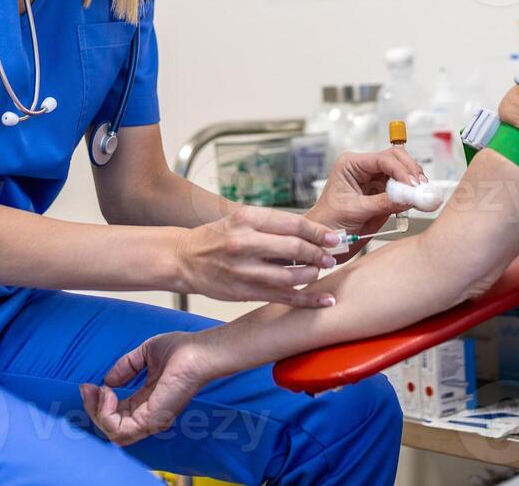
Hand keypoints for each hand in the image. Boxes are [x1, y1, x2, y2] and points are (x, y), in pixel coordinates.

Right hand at [80, 330, 217, 445]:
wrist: (197, 351)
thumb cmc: (181, 350)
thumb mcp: (144, 355)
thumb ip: (125, 367)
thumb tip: (107, 380)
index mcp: (147, 402)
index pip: (117, 414)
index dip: (98, 403)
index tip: (89, 385)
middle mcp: (149, 415)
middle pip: (111, 426)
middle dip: (92, 408)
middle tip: (88, 388)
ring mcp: (151, 420)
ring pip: (112, 433)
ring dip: (97, 412)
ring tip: (100, 391)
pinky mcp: (151, 420)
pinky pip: (119, 431)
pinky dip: (106, 413)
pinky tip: (109, 392)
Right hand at [176, 206, 341, 307]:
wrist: (184, 258)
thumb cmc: (216, 237)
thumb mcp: (241, 219)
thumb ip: (272, 224)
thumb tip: (312, 232)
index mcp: (247, 218)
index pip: (293, 223)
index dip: (319, 231)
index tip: (334, 237)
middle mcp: (245, 242)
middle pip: (295, 248)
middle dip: (319, 254)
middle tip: (331, 257)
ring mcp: (244, 269)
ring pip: (291, 276)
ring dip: (312, 275)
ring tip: (318, 272)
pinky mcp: (244, 292)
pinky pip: (282, 297)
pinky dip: (307, 300)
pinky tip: (324, 301)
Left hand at [309, 147, 424, 243]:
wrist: (327, 240)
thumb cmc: (329, 222)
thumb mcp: (355, 211)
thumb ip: (382, 203)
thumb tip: (406, 197)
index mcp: (350, 165)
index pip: (382, 159)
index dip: (400, 170)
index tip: (412, 184)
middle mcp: (364, 168)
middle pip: (396, 158)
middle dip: (410, 171)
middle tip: (420, 186)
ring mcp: (375, 179)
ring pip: (402, 170)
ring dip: (413, 181)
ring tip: (420, 193)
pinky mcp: (383, 192)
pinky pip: (402, 187)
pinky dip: (410, 192)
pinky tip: (415, 198)